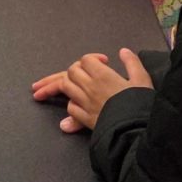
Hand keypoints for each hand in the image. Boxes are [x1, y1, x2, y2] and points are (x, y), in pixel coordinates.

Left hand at [30, 47, 150, 132]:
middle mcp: (90, 87)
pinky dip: (69, 106)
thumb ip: (132, 63)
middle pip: (70, 73)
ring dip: (54, 88)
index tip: (102, 62)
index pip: (85, 61)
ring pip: (65, 89)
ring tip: (39, 91)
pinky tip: (68, 109)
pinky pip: (71, 109)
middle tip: (55, 78)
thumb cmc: (141, 103)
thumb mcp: (142, 79)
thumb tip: (123, 51)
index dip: (91, 59)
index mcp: (103, 75)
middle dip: (67, 72)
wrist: (138, 130)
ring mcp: (85, 103)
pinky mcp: (85, 119)